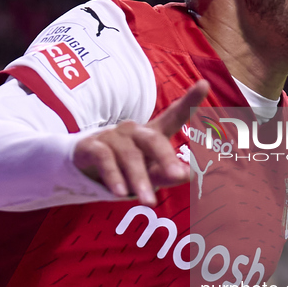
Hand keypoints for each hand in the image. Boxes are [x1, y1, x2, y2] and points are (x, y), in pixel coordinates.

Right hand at [73, 80, 208, 205]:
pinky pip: (105, 160)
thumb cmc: (125, 167)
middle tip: (179, 176)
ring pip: (130, 157)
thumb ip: (169, 174)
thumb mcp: (149, 172)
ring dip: (140, 180)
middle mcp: (134, 131)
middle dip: (167, 158)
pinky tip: (120, 193)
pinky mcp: (91, 146)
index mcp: (152, 134)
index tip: (204, 85)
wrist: (84, 166)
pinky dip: (114, 177)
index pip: (173, 116)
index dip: (189, 101)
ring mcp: (112, 137)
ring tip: (149, 201)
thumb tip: (191, 175)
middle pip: (153, 140)